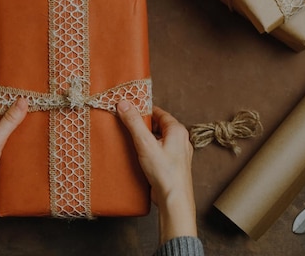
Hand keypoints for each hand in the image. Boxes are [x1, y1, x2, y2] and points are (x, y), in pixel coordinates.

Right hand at [116, 100, 195, 243]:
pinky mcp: (173, 165)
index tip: (129, 111)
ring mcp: (178, 153)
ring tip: (130, 141)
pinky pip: (160, 152)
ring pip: (159, 140)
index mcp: (177, 130)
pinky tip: (138, 156)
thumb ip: (134, 122)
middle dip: (143, 126)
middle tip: (126, 126)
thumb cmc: (164, 172)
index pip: (159, 113)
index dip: (143, 111)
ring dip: (145, 140)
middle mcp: (180, 140)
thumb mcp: (145, 144)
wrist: (174, 199)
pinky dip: (149, 151)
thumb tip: (123, 104)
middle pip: (158, 126)